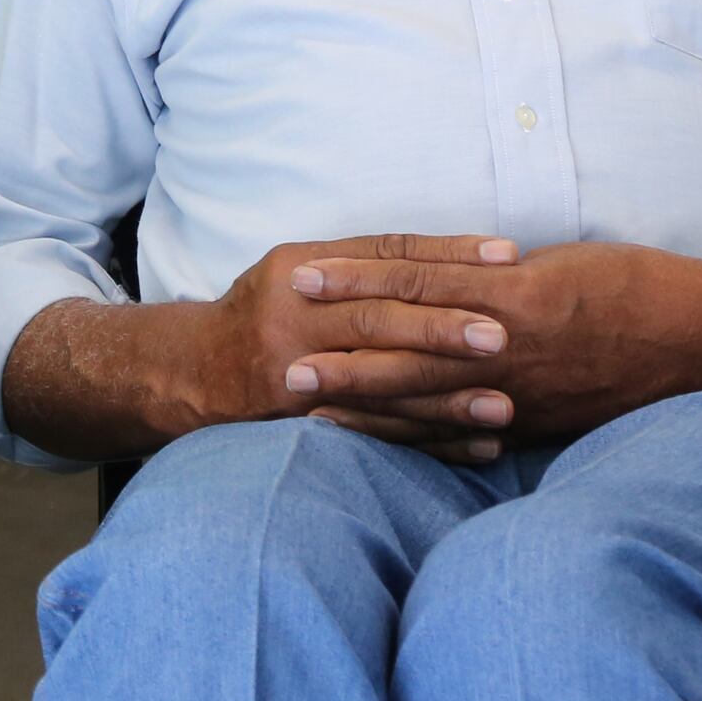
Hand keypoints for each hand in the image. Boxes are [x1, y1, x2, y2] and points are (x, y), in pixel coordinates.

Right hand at [190, 232, 523, 463]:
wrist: (195, 372)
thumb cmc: (263, 312)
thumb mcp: (294, 270)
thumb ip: (359, 264)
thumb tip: (448, 260)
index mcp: (298, 271)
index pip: (382, 257)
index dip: (445, 254)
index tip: (505, 257)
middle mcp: (294, 320)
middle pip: (377, 320)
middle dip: (442, 328)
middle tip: (503, 336)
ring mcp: (297, 375)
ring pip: (380, 386)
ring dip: (445, 399)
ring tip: (503, 406)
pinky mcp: (305, 421)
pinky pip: (377, 434)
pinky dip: (431, 442)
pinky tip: (478, 447)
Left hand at [291, 240, 701, 442]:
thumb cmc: (643, 287)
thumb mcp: (564, 264)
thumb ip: (500, 279)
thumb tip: (448, 280)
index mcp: (513, 290)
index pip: (415, 282)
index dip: (355, 280)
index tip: (301, 275)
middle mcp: (513, 343)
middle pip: (410, 349)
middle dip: (344, 358)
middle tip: (278, 364)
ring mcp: (527, 391)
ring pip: (432, 398)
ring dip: (370, 405)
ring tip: (312, 410)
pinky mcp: (544, 424)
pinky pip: (473, 433)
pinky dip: (427, 439)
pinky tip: (389, 445)